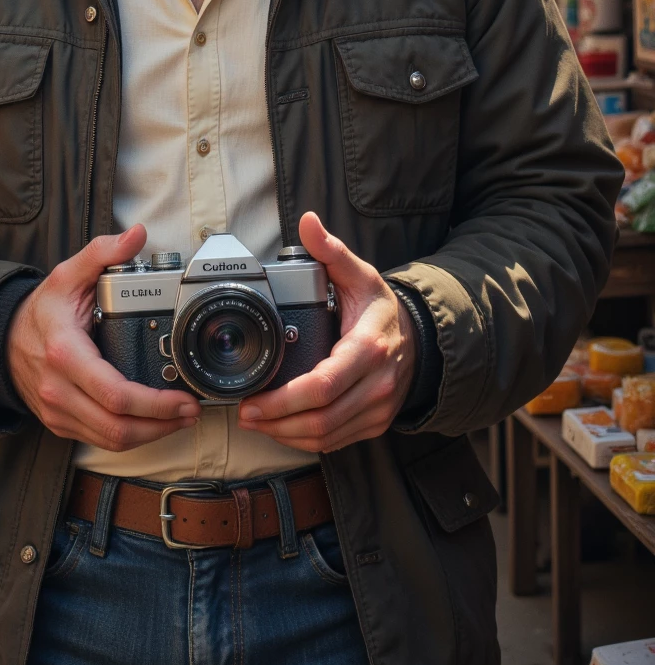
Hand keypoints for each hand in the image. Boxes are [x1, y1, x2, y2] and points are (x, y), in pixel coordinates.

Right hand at [7, 224, 200, 451]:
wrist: (1, 341)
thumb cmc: (41, 311)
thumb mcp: (66, 275)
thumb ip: (102, 252)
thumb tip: (135, 235)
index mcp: (65, 353)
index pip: (114, 393)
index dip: (154, 404)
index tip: (183, 398)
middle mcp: (59, 389)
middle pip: (117, 427)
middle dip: (161, 425)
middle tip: (191, 411)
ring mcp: (58, 411)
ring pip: (111, 440)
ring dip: (151, 435)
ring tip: (180, 418)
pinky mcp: (60, 424)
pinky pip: (100, 440)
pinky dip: (131, 436)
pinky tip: (153, 423)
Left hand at [238, 212, 418, 452]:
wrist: (420, 341)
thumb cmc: (381, 311)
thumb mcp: (360, 276)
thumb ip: (331, 251)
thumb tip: (308, 223)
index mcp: (368, 349)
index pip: (322, 385)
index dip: (284, 400)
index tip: (254, 399)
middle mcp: (376, 384)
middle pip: (320, 418)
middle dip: (276, 422)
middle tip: (245, 413)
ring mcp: (378, 409)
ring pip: (326, 436)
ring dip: (286, 434)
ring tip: (257, 422)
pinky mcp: (375, 424)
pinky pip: (336, 442)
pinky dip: (305, 441)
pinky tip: (282, 430)